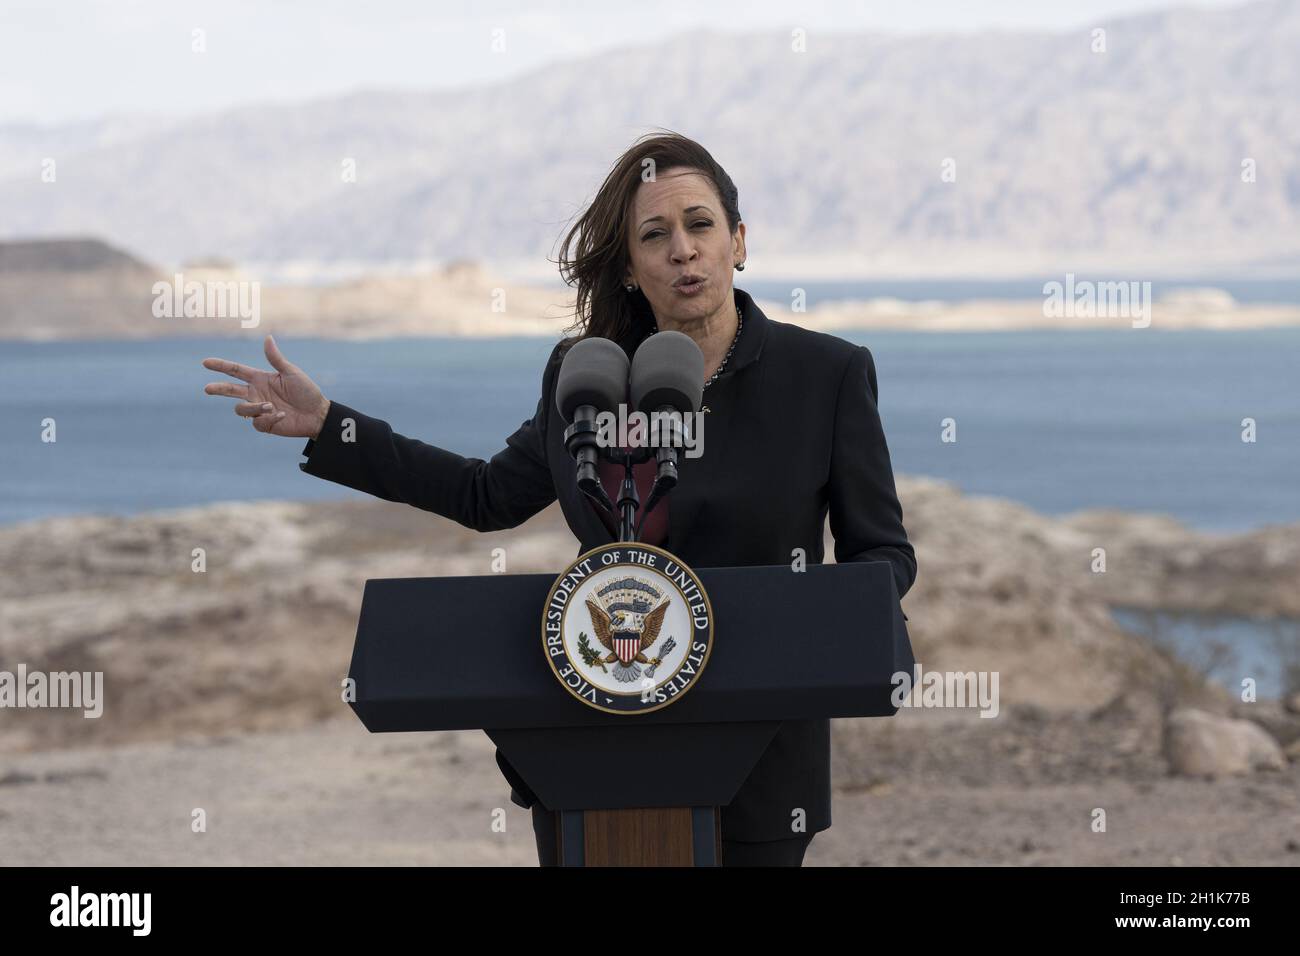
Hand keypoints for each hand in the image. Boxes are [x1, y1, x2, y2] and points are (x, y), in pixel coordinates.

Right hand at [202, 334, 329, 438]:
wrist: (317, 414)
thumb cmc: (306, 391)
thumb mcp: (291, 373)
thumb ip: (276, 359)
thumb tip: (268, 338)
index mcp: (260, 379)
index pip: (236, 371)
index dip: (221, 366)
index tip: (206, 362)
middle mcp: (256, 393)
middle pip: (230, 391)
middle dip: (218, 389)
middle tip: (207, 388)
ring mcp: (259, 409)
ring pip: (242, 409)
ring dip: (254, 407)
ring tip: (271, 406)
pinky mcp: (265, 424)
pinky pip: (257, 422)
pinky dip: (269, 418)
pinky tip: (282, 415)